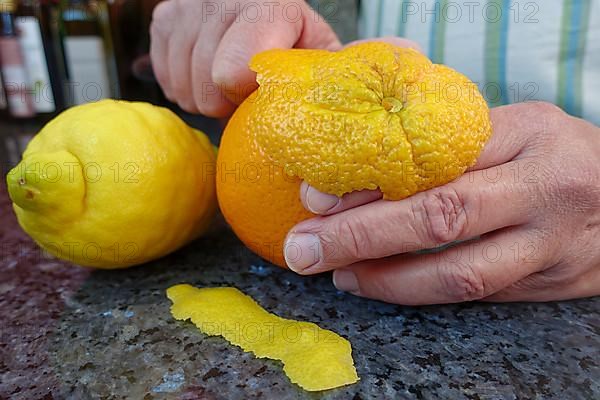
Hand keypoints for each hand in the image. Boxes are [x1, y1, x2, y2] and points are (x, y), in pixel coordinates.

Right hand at [149, 0, 340, 116]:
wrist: (264, 22)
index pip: (232, 70)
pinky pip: (164, 78)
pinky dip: (185, 88)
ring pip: (182, 85)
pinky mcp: (164, 18)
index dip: (243, 95)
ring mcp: (189, 5)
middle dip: (227, 101)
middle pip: (206, 84)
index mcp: (269, 6)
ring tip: (229, 85)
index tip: (259, 91)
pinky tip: (207, 77)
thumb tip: (361, 80)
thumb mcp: (322, 56)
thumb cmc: (296, 49)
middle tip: (246, 91)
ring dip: (206, 98)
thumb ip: (332, 70)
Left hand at [284, 102, 599, 304]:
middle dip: (360, 236)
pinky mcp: (546, 285)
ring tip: (339, 275)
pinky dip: (419, 294)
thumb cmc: (552, 154)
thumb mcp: (510, 128)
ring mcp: (548, 245)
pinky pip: (475, 295)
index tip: (317, 198)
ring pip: (458, 274)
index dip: (370, 183)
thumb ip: (446, 145)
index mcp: (527, 133)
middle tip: (306, 249)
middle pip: (440, 216)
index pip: (433, 156)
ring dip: (386, 280)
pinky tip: (381, 285)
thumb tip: (353, 177)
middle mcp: (541, 189)